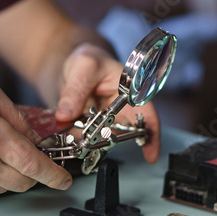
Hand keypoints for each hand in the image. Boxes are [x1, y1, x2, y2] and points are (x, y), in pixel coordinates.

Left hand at [55, 43, 160, 162]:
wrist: (74, 65)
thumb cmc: (88, 60)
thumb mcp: (83, 68)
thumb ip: (75, 91)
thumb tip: (65, 115)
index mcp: (130, 91)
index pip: (146, 114)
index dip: (151, 136)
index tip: (150, 155)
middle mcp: (121, 109)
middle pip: (122, 133)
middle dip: (107, 141)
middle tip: (90, 143)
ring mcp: (106, 120)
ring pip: (101, 139)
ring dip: (87, 141)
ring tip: (74, 138)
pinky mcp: (90, 126)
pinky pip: (84, 137)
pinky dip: (75, 138)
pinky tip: (66, 134)